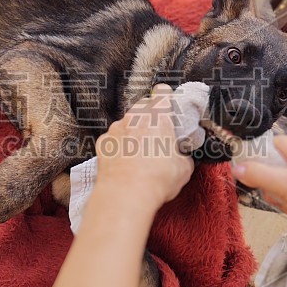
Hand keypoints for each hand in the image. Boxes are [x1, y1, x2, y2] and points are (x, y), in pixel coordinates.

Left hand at [95, 84, 193, 209]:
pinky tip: (125, 161)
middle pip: (143, 105)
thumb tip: (182, 157)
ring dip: (133, 132)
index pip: (162, 92)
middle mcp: (135, 117)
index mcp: (158, 117)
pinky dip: (118, 146)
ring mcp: (116, 128)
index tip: (168, 101)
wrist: (126, 194)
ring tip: (140, 153)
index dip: (166, 96)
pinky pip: (113, 139)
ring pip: (126, 122)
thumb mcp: (184, 168)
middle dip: (149, 115)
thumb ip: (183, 155)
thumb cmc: (156, 179)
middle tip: (157, 133)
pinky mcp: (103, 142)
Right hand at [232, 134, 286, 237]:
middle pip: (272, 167)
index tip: (250, 174)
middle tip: (283, 196)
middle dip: (272, 187)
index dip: (258, 161)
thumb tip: (237, 168)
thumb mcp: (286, 187)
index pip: (269, 145)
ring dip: (282, 200)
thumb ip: (258, 174)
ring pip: (280, 185)